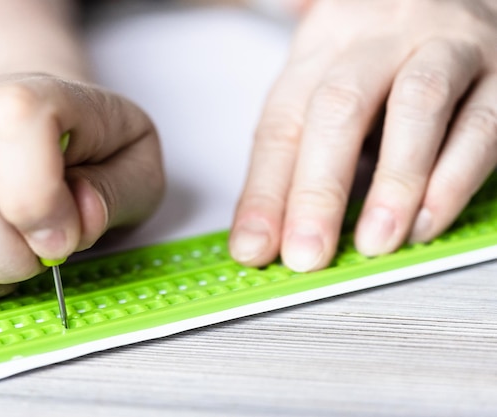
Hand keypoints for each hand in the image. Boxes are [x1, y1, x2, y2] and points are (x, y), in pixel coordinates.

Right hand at [0, 73, 163, 311]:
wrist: (31, 119)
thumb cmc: (91, 145)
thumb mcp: (136, 161)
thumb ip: (115, 191)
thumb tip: (77, 219)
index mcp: (36, 95)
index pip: (15, 125)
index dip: (38, 201)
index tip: (62, 241)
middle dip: (9, 256)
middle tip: (38, 261)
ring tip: (1, 271)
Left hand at [231, 0, 496, 270]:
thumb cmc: (389, 55)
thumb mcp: (333, 83)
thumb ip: (305, 147)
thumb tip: (270, 229)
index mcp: (323, 44)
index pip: (281, 122)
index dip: (263, 191)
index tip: (252, 245)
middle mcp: (380, 36)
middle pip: (338, 108)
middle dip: (317, 191)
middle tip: (305, 253)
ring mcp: (445, 46)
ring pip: (415, 105)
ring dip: (392, 184)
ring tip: (374, 241)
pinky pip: (482, 123)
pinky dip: (453, 179)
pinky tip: (428, 220)